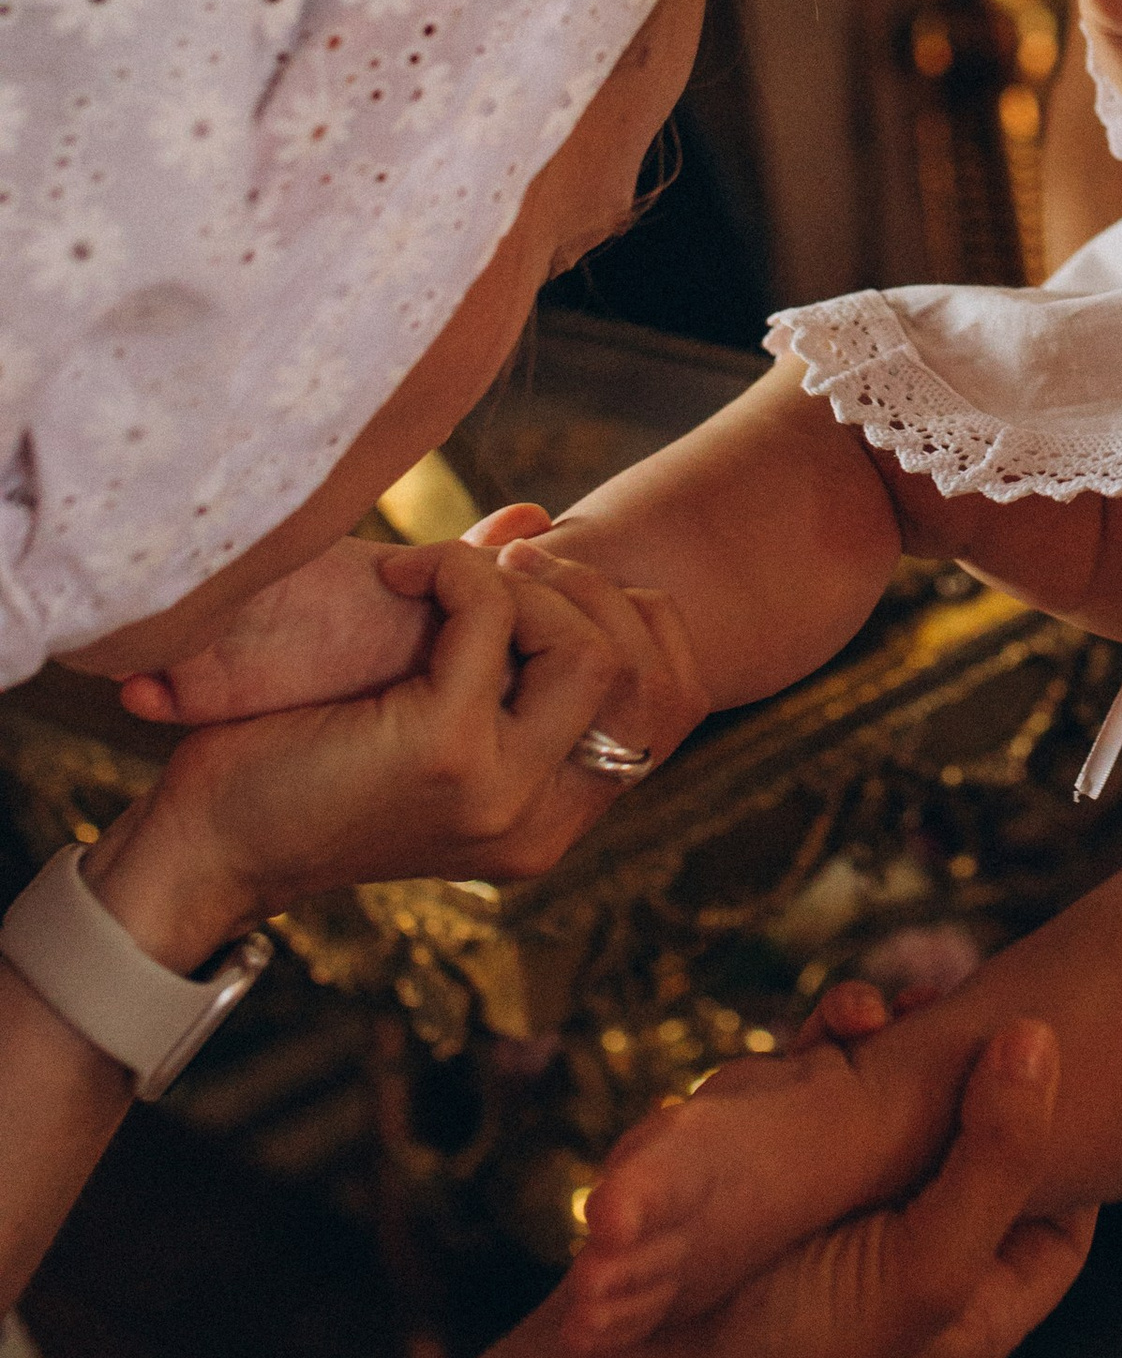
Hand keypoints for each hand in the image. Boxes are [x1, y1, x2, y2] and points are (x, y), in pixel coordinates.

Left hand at [108, 535, 705, 958]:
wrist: (207, 841)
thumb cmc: (307, 762)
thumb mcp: (431, 698)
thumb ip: (496, 631)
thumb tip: (534, 516)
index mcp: (557, 815)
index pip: (679, 702)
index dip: (640, 617)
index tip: (550, 586)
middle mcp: (546, 820)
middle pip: (647, 668)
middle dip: (583, 589)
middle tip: (499, 567)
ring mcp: (504, 796)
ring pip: (594, 648)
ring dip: (525, 584)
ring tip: (452, 576)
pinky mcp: (449, 757)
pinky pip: (495, 622)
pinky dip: (456, 573)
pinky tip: (401, 575)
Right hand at [650, 1019, 1092, 1357]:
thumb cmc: (796, 1347)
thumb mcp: (930, 1267)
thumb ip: (999, 1156)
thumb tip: (1044, 1037)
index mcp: (979, 1301)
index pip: (1063, 1215)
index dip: (1076, 1139)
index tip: (1071, 1061)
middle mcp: (921, 1255)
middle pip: (984, 1144)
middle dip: (983, 1070)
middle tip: (981, 1002)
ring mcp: (849, 1211)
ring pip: (906, 1107)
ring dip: (910, 1047)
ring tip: (910, 1005)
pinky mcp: (783, 1172)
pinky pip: (829, 1092)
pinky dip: (836, 1048)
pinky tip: (848, 1023)